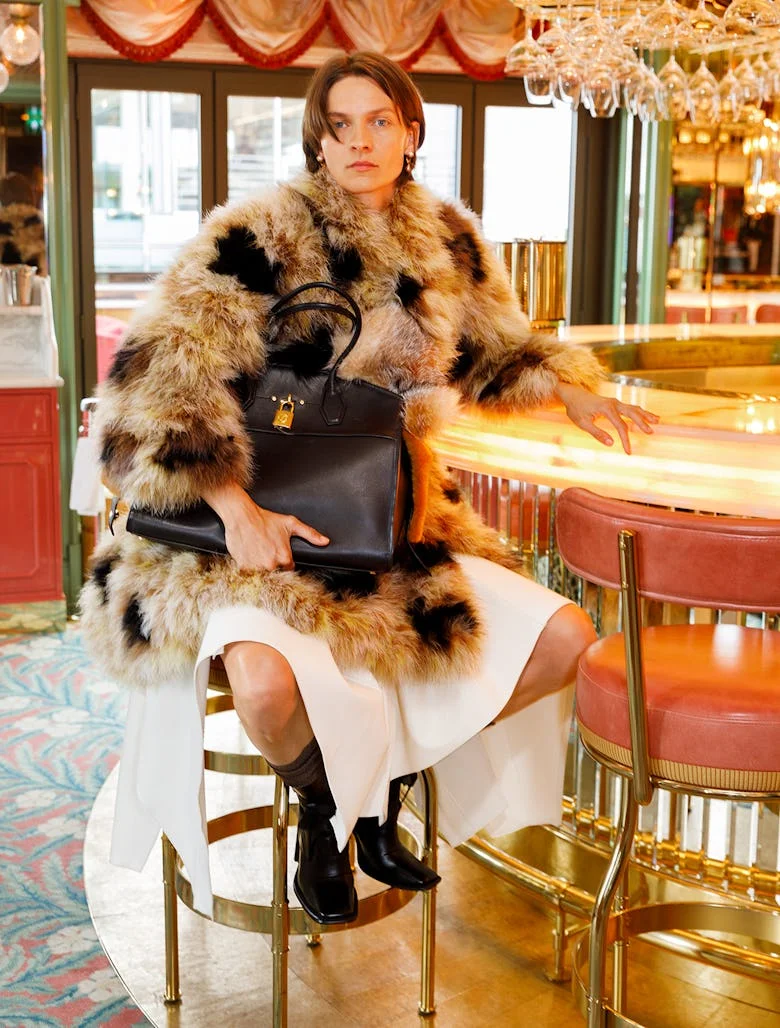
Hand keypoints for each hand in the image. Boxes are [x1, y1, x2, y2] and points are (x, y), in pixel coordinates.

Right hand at [202, 482, 328, 570]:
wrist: (242, 516)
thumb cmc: (266, 519)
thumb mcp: (291, 523)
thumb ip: (310, 534)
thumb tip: (325, 542)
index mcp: (285, 557)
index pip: (290, 569)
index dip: (285, 563)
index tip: (279, 556)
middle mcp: (271, 565)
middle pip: (276, 574)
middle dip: (274, 567)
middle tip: (267, 554)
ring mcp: (257, 568)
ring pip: (263, 576)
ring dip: (262, 570)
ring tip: (259, 556)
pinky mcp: (244, 568)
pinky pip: (250, 575)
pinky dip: (250, 569)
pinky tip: (250, 558)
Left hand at [554, 382, 658, 454]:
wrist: (573, 394)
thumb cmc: (576, 409)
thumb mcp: (583, 423)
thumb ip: (597, 433)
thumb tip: (611, 444)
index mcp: (606, 409)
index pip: (620, 426)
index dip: (626, 440)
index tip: (628, 452)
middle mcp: (613, 403)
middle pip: (632, 413)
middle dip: (642, 423)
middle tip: (651, 432)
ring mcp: (615, 402)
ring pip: (634, 408)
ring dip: (645, 414)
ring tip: (657, 421)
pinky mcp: (615, 404)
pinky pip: (630, 408)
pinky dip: (640, 412)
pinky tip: (649, 416)